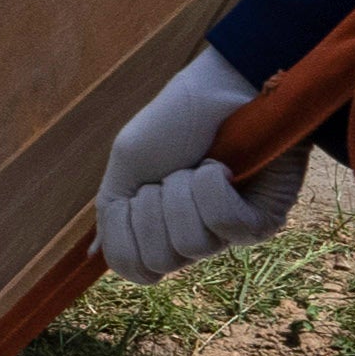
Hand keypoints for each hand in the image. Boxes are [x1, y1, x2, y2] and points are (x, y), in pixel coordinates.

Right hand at [94, 53, 287, 277]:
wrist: (222, 87)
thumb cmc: (175, 123)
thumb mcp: (128, 167)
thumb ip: (111, 216)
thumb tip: (93, 257)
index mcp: (159, 231)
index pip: (135, 268)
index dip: (128, 229)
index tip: (138, 191)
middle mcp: (193, 240)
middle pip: (161, 260)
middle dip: (155, 205)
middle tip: (169, 173)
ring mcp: (228, 235)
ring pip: (192, 243)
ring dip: (184, 190)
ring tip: (198, 165)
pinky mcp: (261, 222)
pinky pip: (225, 224)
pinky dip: (212, 185)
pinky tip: (221, 167)